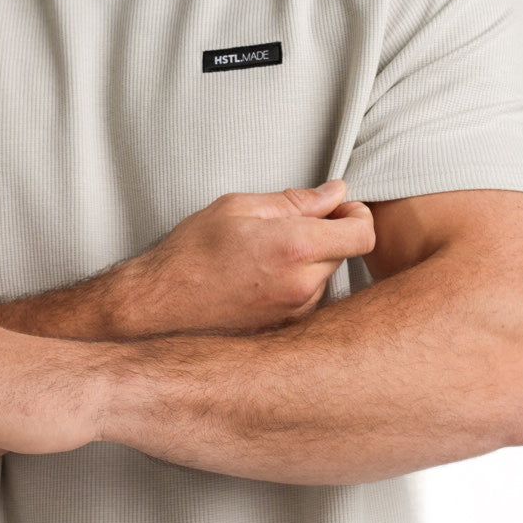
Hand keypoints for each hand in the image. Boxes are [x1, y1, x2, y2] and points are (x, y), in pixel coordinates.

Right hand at [138, 180, 375, 333]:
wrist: (160, 307)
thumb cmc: (191, 253)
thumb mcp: (239, 208)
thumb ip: (296, 201)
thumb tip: (336, 193)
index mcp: (296, 247)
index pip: (363, 233)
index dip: (357, 215)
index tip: (340, 208)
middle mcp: (303, 285)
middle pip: (346, 253)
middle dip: (328, 235)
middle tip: (290, 227)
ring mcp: (296, 312)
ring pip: (326, 277)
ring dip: (311, 262)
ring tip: (265, 258)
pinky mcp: (286, 329)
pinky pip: (309, 299)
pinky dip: (296, 285)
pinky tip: (261, 281)